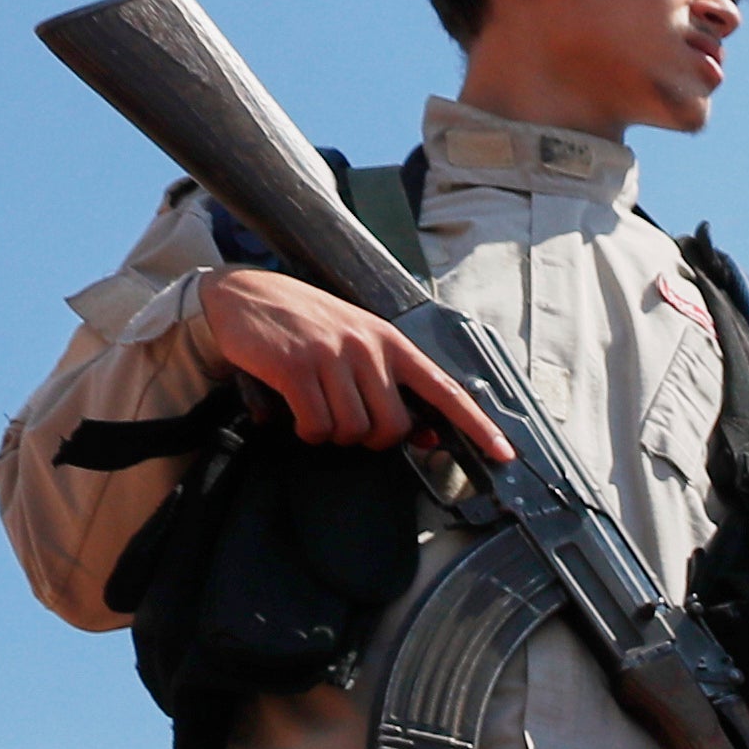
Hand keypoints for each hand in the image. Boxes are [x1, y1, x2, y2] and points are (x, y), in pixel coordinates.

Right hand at [197, 265, 508, 458]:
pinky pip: (317, 427)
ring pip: (354, 431)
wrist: (244, 294)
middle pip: (393, 426)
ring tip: (317, 408)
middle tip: (347, 420)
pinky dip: (307, 432)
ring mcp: (332, 356)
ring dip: (334, 434)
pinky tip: (296, 414)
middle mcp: (368, 347)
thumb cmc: (306, 323)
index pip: (447, 389)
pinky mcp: (297, 368)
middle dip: (372, 438)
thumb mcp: (357, 341)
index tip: (504, 454)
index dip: (478, 426)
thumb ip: (391, 383)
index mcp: (392, 341)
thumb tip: (427, 434)